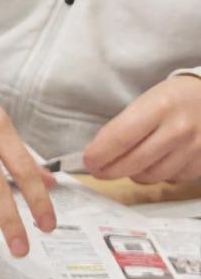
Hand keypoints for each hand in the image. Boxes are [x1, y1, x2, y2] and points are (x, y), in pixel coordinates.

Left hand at [84, 75, 200, 183]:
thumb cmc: (174, 99)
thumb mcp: (147, 100)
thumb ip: (126, 125)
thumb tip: (100, 151)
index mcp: (160, 107)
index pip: (121, 137)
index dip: (100, 153)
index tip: (88, 160)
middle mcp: (178, 130)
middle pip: (135, 162)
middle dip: (110, 170)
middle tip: (98, 170)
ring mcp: (194, 149)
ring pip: (153, 176)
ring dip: (134, 174)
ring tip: (128, 165)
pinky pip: (172, 180)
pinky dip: (159, 175)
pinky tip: (155, 164)